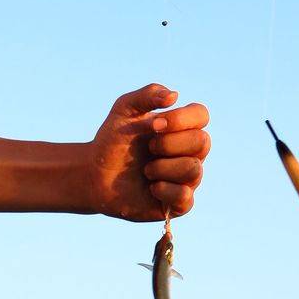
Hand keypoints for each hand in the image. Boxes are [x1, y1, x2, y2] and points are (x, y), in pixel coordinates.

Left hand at [85, 83, 210, 220]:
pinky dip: (164, 189)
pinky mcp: (179, 204)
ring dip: (162, 167)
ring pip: (194, 169)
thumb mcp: (124, 109)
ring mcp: (186, 179)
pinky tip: (151, 187)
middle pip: (203, 142)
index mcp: (181, 128)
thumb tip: (174, 95)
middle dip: (169, 144)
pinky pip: (185, 196)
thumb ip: (147, 95)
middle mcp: (189, 153)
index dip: (181, 119)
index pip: (202, 115)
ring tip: (146, 170)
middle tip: (148, 147)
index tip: (154, 125)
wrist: (95, 174)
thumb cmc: (113, 140)